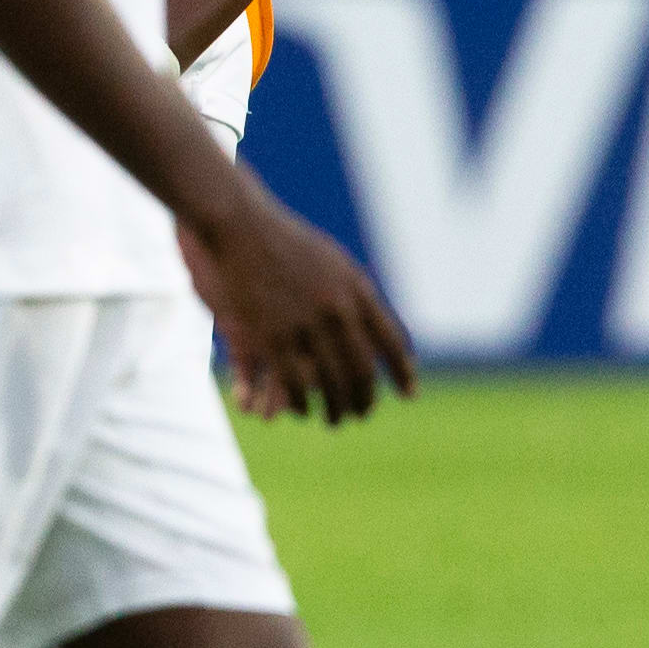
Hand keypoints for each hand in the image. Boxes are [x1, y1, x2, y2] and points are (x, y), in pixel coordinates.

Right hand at [177, 186, 417, 424]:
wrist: (239, 226)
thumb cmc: (284, 242)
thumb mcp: (332, 262)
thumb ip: (355, 293)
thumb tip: (378, 324)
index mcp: (355, 290)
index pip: (389, 342)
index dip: (402, 372)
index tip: (409, 395)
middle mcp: (335, 309)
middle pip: (360, 369)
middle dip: (365, 398)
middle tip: (363, 414)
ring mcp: (303, 323)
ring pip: (329, 382)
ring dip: (335, 408)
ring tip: (335, 420)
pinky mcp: (270, 335)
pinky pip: (292, 382)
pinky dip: (301, 402)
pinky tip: (302, 410)